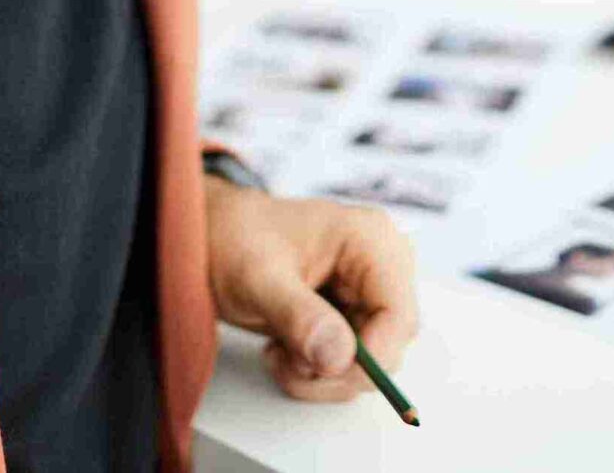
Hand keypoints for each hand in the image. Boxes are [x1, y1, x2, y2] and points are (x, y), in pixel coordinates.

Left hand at [206, 178, 417, 402]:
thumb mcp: (258, 278)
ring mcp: (368, 294)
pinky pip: (349, 365)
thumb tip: (338, 356)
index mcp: (371, 240)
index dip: (372, 356)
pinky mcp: (352, 316)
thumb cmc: (234, 239)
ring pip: (369, 365)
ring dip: (322, 376)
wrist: (214, 236)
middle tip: (288, 364)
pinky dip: (316, 373)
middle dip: (336, 371)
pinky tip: (285, 351)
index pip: (399, 315)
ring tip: (278, 353)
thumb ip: (299, 315)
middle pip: (388, 347)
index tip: (324, 372)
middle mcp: (380, 267)